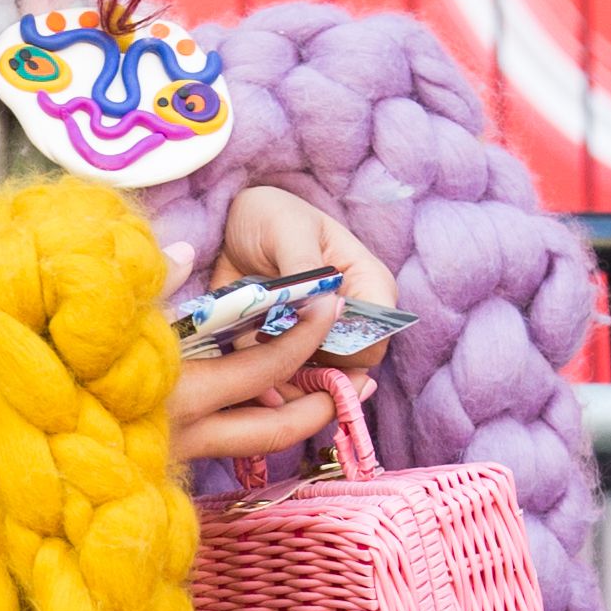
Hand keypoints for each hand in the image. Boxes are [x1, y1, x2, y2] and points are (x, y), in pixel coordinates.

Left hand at [167, 182, 400, 470]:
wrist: (234, 226)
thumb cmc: (271, 217)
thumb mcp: (288, 230)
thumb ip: (304, 268)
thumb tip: (320, 308)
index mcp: (369, 286)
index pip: (376, 338)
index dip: (348, 355)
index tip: (306, 350)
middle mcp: (352, 321)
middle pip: (349, 372)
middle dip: (313, 379)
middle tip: (270, 372)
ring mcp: (321, 343)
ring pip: (318, 389)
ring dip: (287, 392)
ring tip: (253, 382)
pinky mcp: (290, 356)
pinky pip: (286, 389)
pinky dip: (267, 393)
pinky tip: (245, 387)